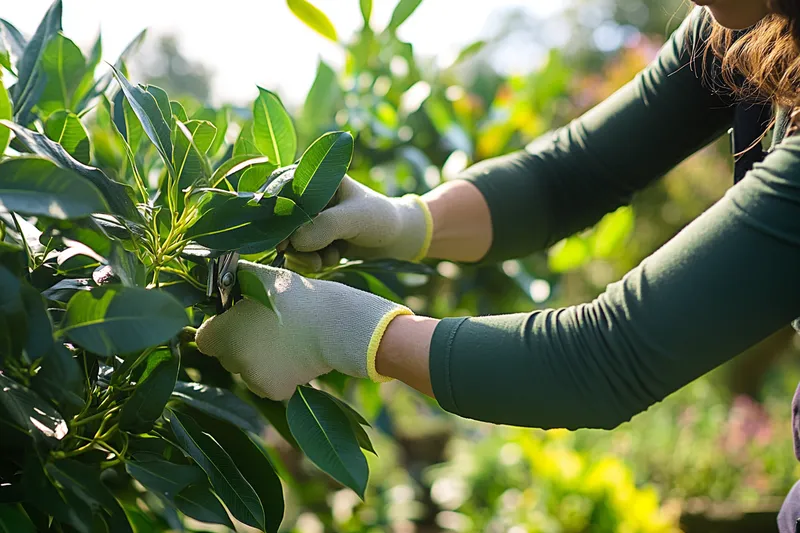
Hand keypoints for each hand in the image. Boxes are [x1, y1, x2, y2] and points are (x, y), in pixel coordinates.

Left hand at [195, 261, 411, 399]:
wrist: (333, 325)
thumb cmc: (296, 297)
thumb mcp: (262, 278)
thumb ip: (236, 278)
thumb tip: (222, 273)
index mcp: (223, 334)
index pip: (205, 337)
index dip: (219, 327)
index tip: (236, 318)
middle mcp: (233, 362)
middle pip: (226, 355)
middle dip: (238, 343)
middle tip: (263, 325)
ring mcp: (254, 380)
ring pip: (247, 370)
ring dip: (257, 359)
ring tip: (283, 339)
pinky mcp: (276, 392)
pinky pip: (267, 382)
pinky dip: (277, 372)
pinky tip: (294, 355)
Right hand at [287, 176, 432, 269]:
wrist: (397, 237)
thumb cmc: (380, 218)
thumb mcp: (355, 218)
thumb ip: (325, 227)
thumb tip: (294, 242)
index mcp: (313, 177)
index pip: (281, 196)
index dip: (277, 221)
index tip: (283, 244)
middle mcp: (306, 195)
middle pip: (281, 223)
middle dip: (295, 246)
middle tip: (314, 261)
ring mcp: (309, 217)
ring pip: (289, 242)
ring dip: (307, 256)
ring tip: (329, 259)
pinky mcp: (313, 236)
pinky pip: (301, 253)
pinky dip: (315, 260)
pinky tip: (335, 257)